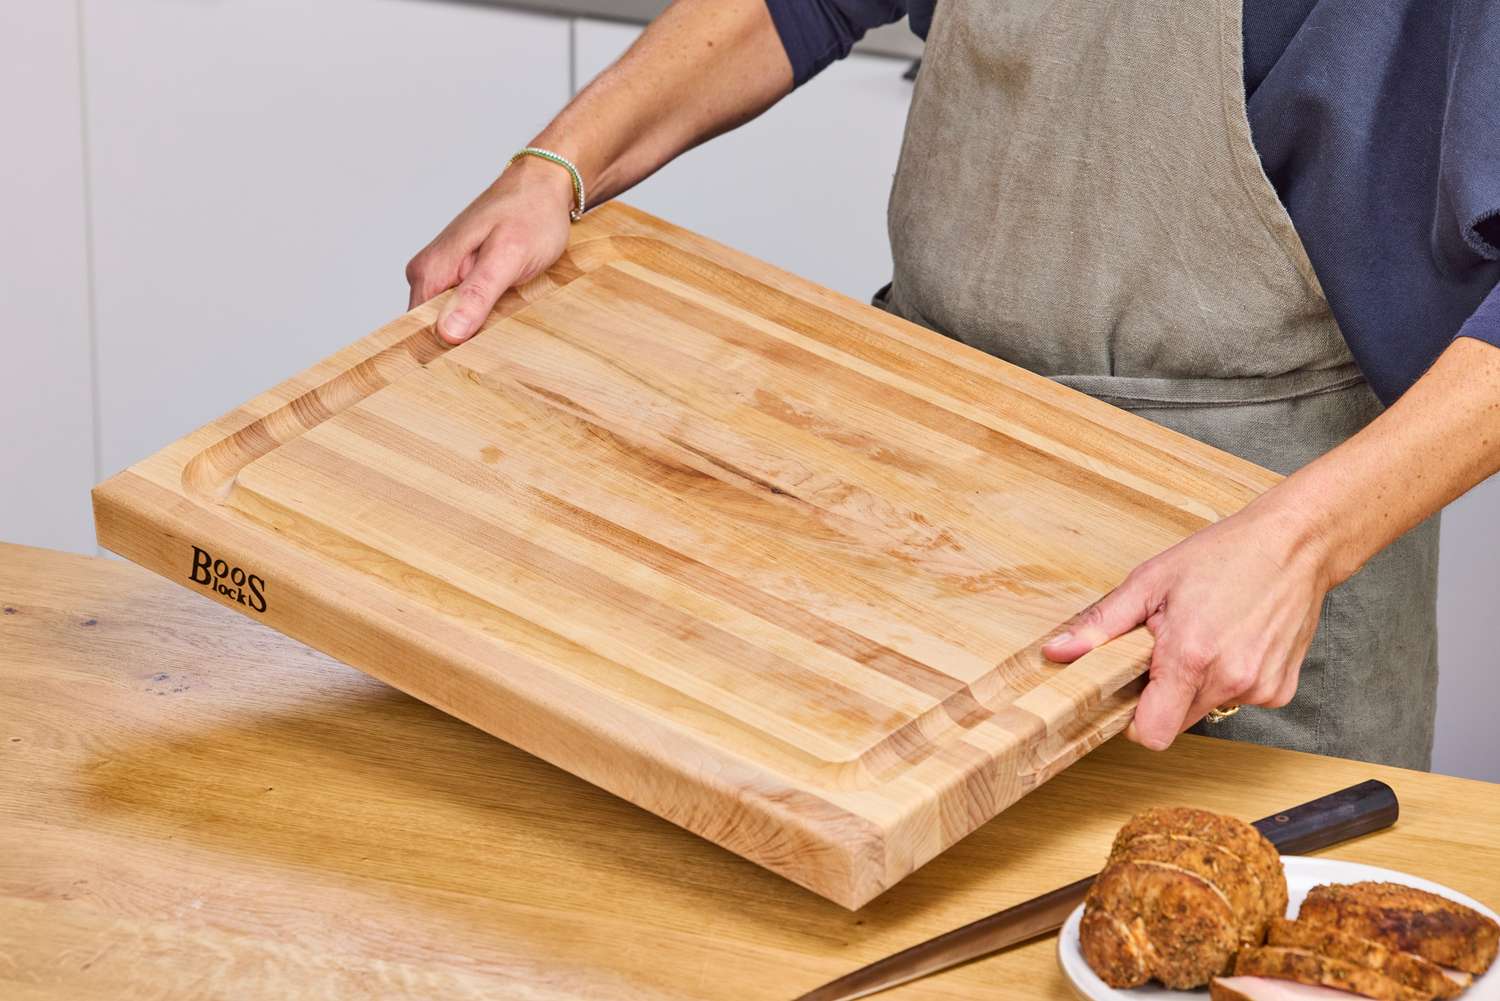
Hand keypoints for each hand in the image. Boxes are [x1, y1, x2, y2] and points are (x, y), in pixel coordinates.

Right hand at [406, 156, 575, 343]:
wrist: (545, 185)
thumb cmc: (531, 214)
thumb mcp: (509, 256)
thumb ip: (477, 294)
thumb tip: (446, 333)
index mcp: (431, 271)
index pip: (416, 331)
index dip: (442, 354)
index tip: (469, 368)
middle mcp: (429, 273)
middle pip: (434, 329)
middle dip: (463, 345)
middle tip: (498, 348)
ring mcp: (444, 274)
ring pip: (452, 321)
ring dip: (478, 331)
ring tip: (506, 327)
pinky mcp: (462, 275)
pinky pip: (466, 308)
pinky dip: (485, 317)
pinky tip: (506, 316)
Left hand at [1040, 498, 1332, 750]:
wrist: (1296, 545)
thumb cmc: (1224, 555)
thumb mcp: (1151, 581)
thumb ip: (1102, 624)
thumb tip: (1057, 652)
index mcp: (1191, 657)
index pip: (1151, 733)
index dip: (1134, 718)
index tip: (1131, 690)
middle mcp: (1230, 680)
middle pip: (1175, 722)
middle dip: (1162, 694)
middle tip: (1169, 648)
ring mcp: (1260, 689)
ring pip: (1206, 710)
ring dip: (1196, 685)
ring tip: (1205, 636)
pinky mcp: (1281, 690)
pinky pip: (1239, 700)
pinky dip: (1228, 679)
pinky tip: (1234, 641)